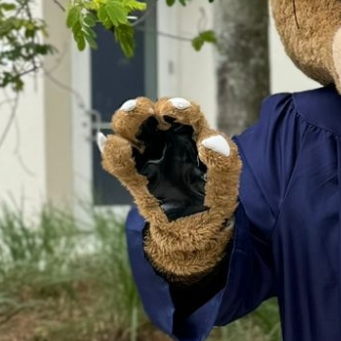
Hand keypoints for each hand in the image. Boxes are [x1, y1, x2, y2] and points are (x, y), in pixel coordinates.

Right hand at [101, 97, 240, 281]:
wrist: (194, 232)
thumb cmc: (214, 201)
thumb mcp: (226, 185)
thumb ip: (224, 164)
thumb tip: (211, 141)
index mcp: (193, 136)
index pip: (186, 115)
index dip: (180, 108)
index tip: (177, 110)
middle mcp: (166, 138)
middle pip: (149, 113)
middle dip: (142, 109)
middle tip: (145, 112)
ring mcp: (147, 155)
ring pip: (129, 129)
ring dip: (125, 123)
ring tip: (127, 130)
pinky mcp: (134, 176)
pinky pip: (119, 162)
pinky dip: (114, 153)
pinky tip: (116, 148)